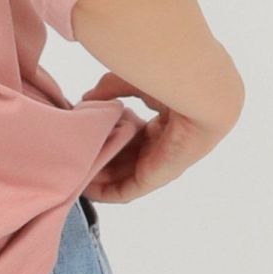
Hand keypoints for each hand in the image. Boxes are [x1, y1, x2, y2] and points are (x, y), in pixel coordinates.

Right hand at [80, 72, 226, 203]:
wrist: (200, 96)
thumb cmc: (172, 83)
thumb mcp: (132, 81)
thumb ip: (109, 89)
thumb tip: (86, 99)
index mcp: (160, 124)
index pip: (129, 135)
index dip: (106, 135)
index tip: (84, 133)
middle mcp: (159, 146)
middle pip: (123, 157)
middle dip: (98, 157)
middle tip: (73, 154)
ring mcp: (158, 163)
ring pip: (121, 176)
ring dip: (98, 177)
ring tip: (72, 172)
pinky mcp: (155, 177)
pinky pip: (126, 191)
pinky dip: (105, 192)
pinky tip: (85, 188)